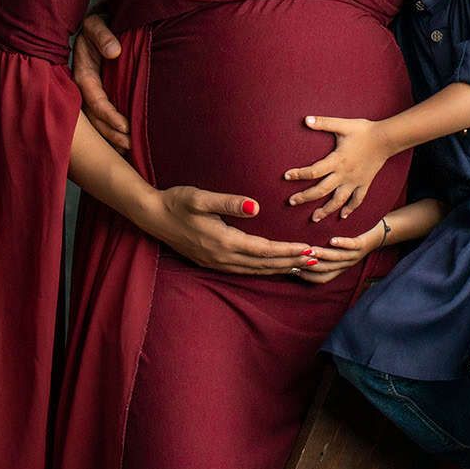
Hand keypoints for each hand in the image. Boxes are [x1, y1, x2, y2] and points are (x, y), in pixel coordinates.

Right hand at [71, 11, 130, 150]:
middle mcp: (84, 85)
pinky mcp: (101, 92)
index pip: (94, 98)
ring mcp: (92, 90)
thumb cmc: (100, 21)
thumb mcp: (97, 23)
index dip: (108, 115)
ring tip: (130, 148)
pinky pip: (103, 114)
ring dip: (111, 135)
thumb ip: (102, 35)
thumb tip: (114, 52)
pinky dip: (112, 129)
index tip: (126, 126)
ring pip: (97, 120)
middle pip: (93, 116)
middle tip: (130, 145)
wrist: (103, 20)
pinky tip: (125, 142)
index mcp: (82, 71)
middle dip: (110, 133)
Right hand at [145, 187, 308, 274]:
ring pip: (256, 270)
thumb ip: (228, 202)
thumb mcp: (200, 198)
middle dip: (291, 262)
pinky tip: (273, 268)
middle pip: (264, 264)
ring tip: (302, 267)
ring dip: (280, 269)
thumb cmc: (177, 202)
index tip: (308, 249)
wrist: (153, 216)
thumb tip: (255, 206)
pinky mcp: (212, 262)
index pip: (264, 249)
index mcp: (224, 241)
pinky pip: (245, 271)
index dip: (288, 250)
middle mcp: (223, 257)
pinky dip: (264, 270)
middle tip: (317, 261)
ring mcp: (217, 262)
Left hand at [284, 116, 390, 222]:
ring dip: (326, 210)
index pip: (313, 171)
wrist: (386, 139)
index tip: (286, 176)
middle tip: (291, 202)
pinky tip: (343, 216)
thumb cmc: (363, 130)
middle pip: (321, 190)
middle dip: (305, 197)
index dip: (298, 174)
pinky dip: (350, 209)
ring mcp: (355, 181)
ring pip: (338, 200)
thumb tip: (305, 119)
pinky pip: (357, 200)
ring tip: (314, 218)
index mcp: (337, 161)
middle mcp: (344, 175)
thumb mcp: (342, 125)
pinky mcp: (364, 183)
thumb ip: (323, 123)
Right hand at [293, 219, 387, 284]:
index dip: (307, 276)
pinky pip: (352, 246)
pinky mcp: (362, 245)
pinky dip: (342, 243)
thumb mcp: (338, 251)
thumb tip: (299, 252)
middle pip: (326, 269)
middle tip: (295, 259)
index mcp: (339, 268)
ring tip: (310, 250)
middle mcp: (346, 265)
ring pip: (337, 258)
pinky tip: (332, 239)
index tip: (292, 269)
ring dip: (323, 255)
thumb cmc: (353, 240)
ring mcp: (354, 255)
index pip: (321, 278)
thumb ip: (322, 252)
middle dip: (310, 265)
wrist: (379, 234)